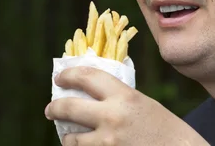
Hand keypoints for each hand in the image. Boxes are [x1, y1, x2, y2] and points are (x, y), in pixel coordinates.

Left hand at [45, 66, 208, 145]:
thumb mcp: (141, 102)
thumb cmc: (163, 126)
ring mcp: (108, 142)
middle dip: (55, 107)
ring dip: (68, 136)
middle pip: (69, 107)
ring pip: (72, 138)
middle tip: (51, 108)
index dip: (69, 74)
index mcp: (124, 96)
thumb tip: (90, 89)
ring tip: (69, 135)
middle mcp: (112, 117)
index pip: (87, 77)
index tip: (60, 77)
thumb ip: (118, 96)